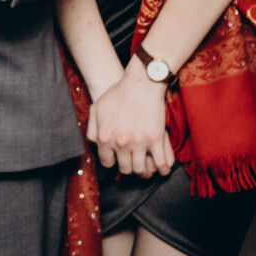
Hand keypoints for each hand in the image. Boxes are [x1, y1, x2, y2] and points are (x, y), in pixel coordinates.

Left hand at [88, 59, 173, 178]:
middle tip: (131, 165)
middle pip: (124, 168)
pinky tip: (162, 170)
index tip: (116, 161)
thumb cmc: (117, 94)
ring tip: (145, 169)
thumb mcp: (96, 109)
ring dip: (143, 171)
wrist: (141, 84)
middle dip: (127, 168)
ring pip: (141, 169)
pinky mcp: (156, 139)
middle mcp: (121, 144)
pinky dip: (162, 170)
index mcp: (105, 138)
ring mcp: (139, 143)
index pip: (107, 162)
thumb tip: (95, 144)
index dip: (112, 163)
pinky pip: (160, 162)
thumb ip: (92, 129)